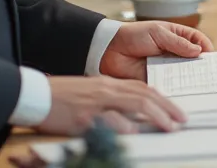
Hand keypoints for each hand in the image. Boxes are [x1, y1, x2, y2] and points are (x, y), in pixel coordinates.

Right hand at [37, 76, 184, 134]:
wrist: (36, 95)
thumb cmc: (62, 97)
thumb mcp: (91, 93)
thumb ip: (111, 100)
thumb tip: (131, 116)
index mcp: (109, 84)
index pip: (143, 88)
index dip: (162, 100)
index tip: (176, 111)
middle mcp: (107, 90)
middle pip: (144, 95)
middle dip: (166, 108)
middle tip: (180, 120)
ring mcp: (96, 102)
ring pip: (133, 103)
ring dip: (154, 115)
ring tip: (168, 126)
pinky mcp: (83, 115)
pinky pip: (107, 118)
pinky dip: (122, 124)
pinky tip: (133, 131)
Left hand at [99, 21, 213, 80]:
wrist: (108, 50)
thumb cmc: (132, 35)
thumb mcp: (157, 33)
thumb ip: (177, 42)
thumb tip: (198, 51)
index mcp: (177, 36)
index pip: (198, 41)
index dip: (206, 48)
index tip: (212, 57)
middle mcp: (174, 52)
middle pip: (194, 60)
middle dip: (202, 66)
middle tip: (211, 75)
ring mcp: (165, 67)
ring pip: (183, 74)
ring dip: (190, 79)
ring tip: (200, 85)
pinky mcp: (156, 80)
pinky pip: (169, 85)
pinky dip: (176, 88)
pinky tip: (182, 91)